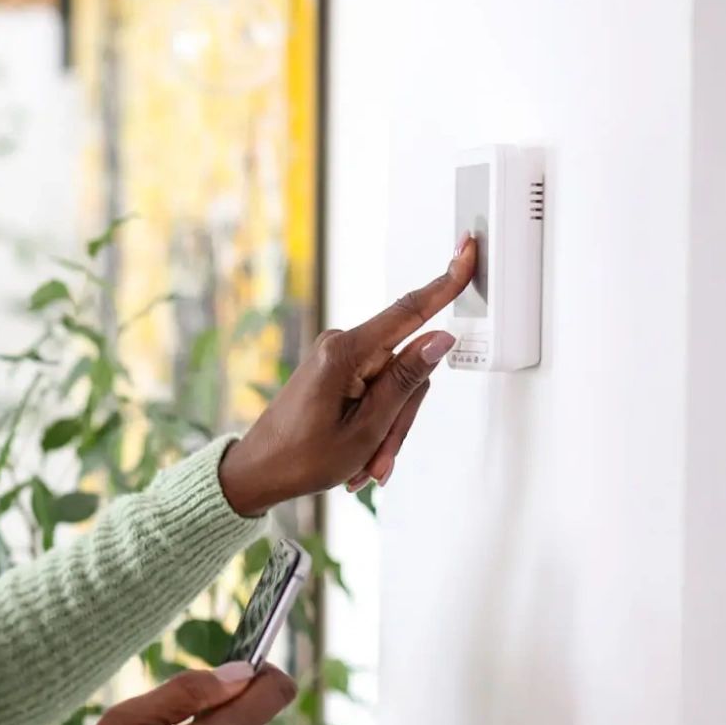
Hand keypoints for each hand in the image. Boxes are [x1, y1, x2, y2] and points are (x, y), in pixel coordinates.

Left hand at [217, 235, 478, 515]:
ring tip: (362, 464)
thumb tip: (440, 338)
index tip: (467, 251)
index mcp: (344, 353)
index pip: (408, 311)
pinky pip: (375, 393)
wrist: (259, 473)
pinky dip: (373, 428)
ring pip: (394, 387)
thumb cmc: (299, 458)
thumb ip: (407, 380)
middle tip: (378, 459)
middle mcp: (339, 346)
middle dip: (399, 419)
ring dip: (385, 431)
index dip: (445, 283)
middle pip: (406, 369)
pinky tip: (357, 457)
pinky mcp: (335, 371)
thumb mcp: (366, 428)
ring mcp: (336, 358)